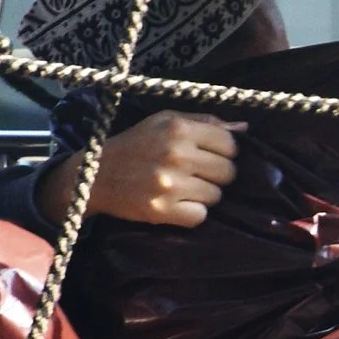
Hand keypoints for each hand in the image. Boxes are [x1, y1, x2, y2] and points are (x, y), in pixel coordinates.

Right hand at [33, 113, 243, 228]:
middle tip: (196, 174)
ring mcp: (169, 184)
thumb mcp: (164, 122)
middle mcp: (176, 155)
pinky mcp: (162, 210)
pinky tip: (176, 203)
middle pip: (228, 172)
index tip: (209, 155)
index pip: (230, 144)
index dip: (224, 151)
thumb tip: (244, 128)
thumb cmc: (135, 145)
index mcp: (179, 129)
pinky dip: (192, 213)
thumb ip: (205, 123)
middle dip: (216, 175)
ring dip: (204, 195)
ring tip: (183, 188)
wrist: (94, 175)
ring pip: (216, 196)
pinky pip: (200, 216)